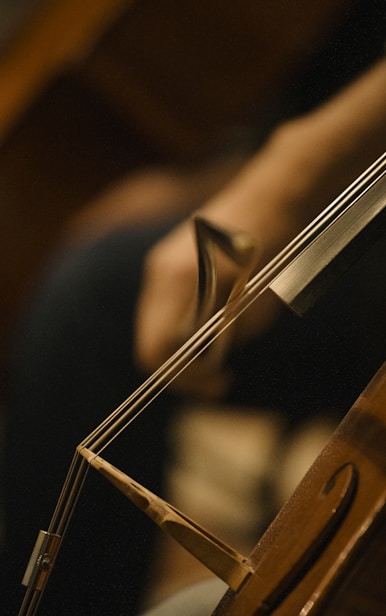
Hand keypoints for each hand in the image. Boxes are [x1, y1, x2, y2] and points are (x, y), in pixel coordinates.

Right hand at [134, 58, 385, 395]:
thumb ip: (224, 336)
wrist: (268, 198)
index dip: (181, 377)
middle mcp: (157, 274)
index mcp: (175, 282)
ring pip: (156, 325)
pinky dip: (182, 326)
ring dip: (181, 346)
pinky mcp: (167, 262)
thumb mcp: (252, 301)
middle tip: (218, 376)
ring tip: (219, 352)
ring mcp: (158, 265)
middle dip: (181, 365)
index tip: (214, 382)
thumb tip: (205, 363)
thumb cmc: (267, 247)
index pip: (153, 349)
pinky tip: (211, 324)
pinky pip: (164, 308)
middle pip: (149, 340)